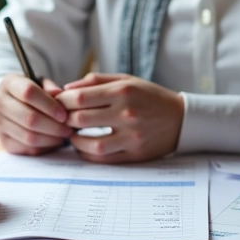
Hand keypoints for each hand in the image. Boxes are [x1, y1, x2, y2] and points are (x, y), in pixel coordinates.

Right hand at [0, 74, 73, 155]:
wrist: (8, 107)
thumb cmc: (30, 94)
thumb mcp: (39, 84)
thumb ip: (50, 88)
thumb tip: (59, 94)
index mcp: (8, 83)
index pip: (29, 92)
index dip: (49, 105)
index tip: (64, 114)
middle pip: (29, 118)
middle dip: (54, 126)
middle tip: (69, 129)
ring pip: (29, 136)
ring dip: (51, 138)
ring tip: (63, 135)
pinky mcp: (2, 141)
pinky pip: (27, 148)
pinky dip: (44, 147)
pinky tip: (53, 141)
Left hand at [57, 73, 183, 162]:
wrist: (181, 119)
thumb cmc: (149, 97)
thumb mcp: (126, 80)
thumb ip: (95, 81)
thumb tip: (66, 89)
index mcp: (123, 92)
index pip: (80, 97)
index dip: (62, 101)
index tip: (57, 104)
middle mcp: (127, 114)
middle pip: (80, 119)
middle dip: (64, 120)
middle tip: (61, 120)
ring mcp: (132, 136)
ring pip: (91, 143)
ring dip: (74, 140)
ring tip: (72, 135)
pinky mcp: (135, 154)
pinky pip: (104, 158)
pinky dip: (88, 154)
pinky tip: (84, 148)